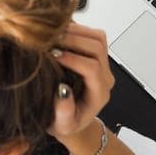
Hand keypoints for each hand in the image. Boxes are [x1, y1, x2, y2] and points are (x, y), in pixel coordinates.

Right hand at [47, 23, 114, 140]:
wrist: (72, 119)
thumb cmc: (66, 123)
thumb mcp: (62, 125)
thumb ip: (64, 112)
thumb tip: (62, 90)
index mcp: (99, 93)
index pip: (92, 69)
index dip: (73, 59)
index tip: (53, 56)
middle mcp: (105, 76)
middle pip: (98, 47)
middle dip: (74, 40)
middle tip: (50, 40)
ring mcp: (102, 63)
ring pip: (98, 37)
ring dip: (76, 31)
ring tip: (53, 34)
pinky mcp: (95, 55)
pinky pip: (91, 34)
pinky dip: (75, 29)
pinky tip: (57, 33)